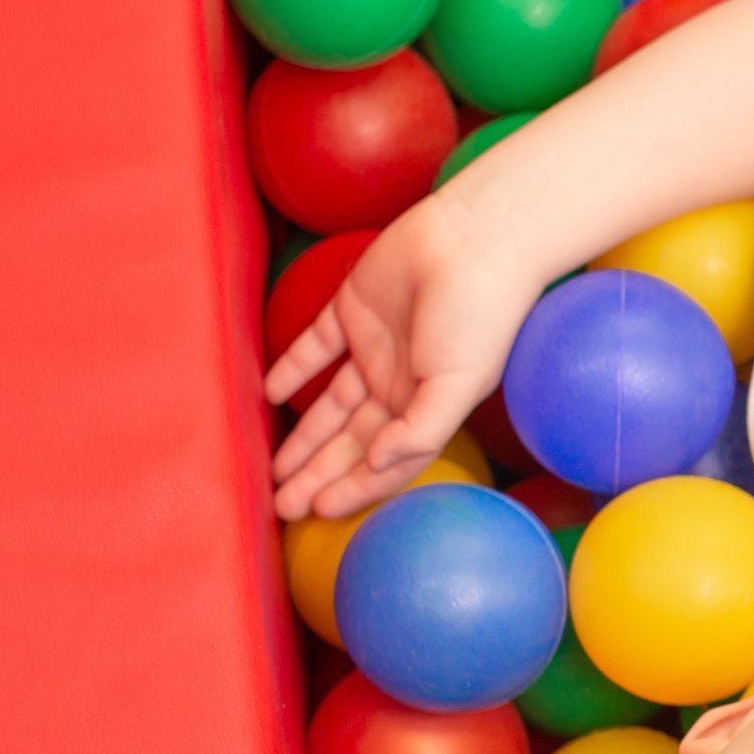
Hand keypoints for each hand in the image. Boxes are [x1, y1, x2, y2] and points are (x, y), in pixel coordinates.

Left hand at [266, 195, 543, 521]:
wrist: (476, 241)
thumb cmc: (482, 316)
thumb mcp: (459, 384)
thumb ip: (421, 431)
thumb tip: (376, 467)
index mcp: (428, 406)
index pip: (385, 460)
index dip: (354, 488)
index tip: (319, 512)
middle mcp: (399, 384)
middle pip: (351, 441)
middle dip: (319, 475)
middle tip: (282, 506)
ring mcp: (374, 348)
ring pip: (330, 404)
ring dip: (303, 436)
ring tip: (274, 470)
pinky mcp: (353, 309)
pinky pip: (315, 347)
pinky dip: (293, 369)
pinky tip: (272, 394)